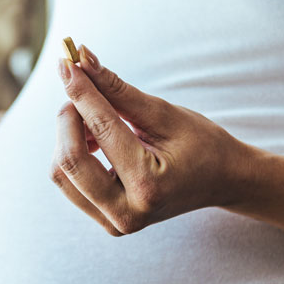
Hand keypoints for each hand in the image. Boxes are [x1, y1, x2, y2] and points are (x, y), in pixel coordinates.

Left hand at [50, 46, 260, 235]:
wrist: (222, 181)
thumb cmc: (200, 144)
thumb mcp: (163, 113)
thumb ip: (117, 89)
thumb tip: (81, 59)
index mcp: (148, 186)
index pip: (101, 130)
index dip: (81, 92)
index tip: (67, 63)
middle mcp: (127, 214)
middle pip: (68, 161)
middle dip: (69, 117)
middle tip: (83, 90)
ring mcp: (114, 224)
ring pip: (61, 173)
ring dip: (68, 137)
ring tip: (96, 119)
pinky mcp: (106, 222)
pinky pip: (70, 183)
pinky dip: (73, 153)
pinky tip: (96, 140)